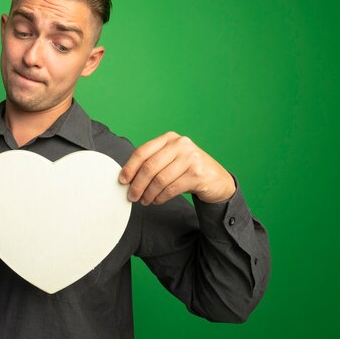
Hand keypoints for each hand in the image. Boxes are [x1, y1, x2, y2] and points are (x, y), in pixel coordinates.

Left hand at [118, 131, 234, 205]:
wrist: (217, 179)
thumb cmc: (187, 169)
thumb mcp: (170, 159)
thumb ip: (152, 162)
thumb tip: (127, 177)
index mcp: (169, 138)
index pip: (142, 152)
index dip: (129, 168)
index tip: (122, 180)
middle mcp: (180, 144)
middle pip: (149, 167)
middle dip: (137, 184)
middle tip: (132, 196)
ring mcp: (190, 158)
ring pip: (159, 180)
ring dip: (148, 193)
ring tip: (144, 200)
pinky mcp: (197, 174)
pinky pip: (171, 189)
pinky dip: (160, 197)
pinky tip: (157, 200)